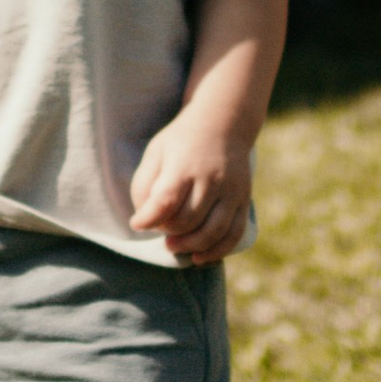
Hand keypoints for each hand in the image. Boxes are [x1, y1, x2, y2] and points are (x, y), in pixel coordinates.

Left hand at [127, 109, 253, 266]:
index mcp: (185, 165)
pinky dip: (217, 251)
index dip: (149, 218)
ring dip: (190, 246)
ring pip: (213, 232)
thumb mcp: (156, 151)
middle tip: (159, 229)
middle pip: (189, 220)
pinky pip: (234, 234)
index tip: (136, 224)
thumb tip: (144, 220)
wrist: (224, 124)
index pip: (167, 200)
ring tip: (172, 246)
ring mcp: (232, 191)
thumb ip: (145, 184)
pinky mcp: (244, 200)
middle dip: (168, 231)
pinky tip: (199, 258)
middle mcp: (212, 179)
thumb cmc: (182, 141)